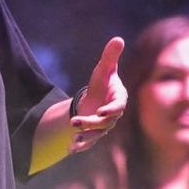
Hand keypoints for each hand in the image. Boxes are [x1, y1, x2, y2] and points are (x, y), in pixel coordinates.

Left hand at [69, 36, 126, 153]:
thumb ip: (110, 56)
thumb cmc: (102, 81)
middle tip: (74, 122)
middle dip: (90, 124)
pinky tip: (70, 149)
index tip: (101, 112)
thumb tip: (118, 38)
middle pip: (104, 123)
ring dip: (85, 139)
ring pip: (97, 135)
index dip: (111, 110)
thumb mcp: (104, 68)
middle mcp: (113, 115)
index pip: (118, 106)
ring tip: (73, 141)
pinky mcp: (95, 134)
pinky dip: (81, 146)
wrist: (96, 97)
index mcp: (118, 99)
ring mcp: (104, 126)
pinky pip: (90, 142)